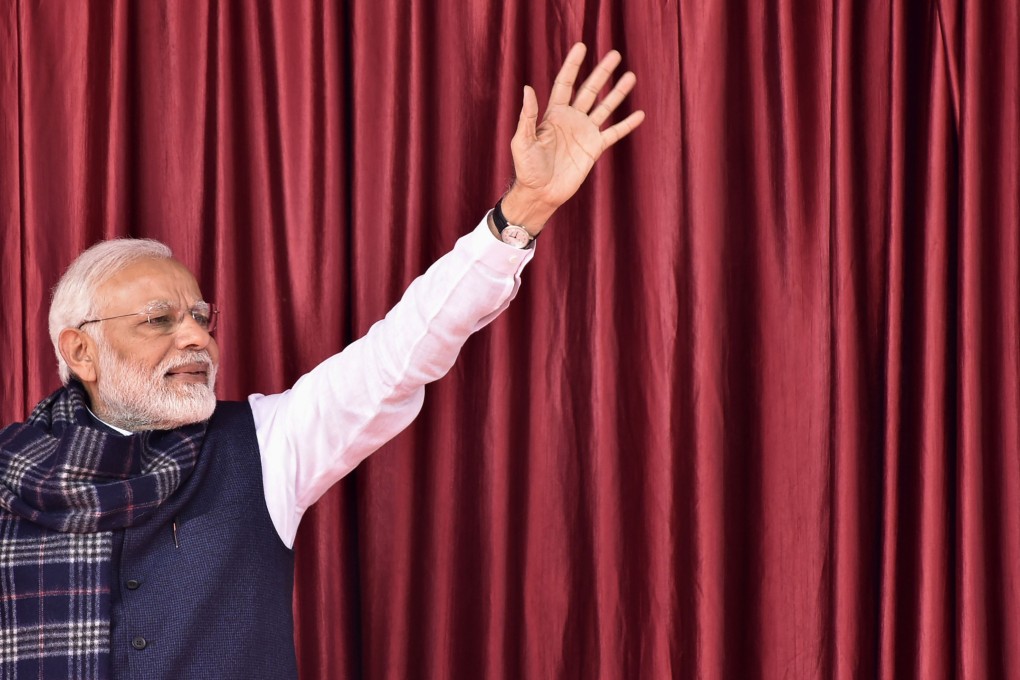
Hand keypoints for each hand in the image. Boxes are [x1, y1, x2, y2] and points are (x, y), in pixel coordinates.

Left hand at [501, 43, 644, 233]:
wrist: (540, 193)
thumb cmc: (526, 168)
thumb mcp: (522, 141)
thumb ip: (527, 116)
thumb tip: (528, 88)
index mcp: (553, 114)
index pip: (565, 83)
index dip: (573, 65)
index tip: (582, 46)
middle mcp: (571, 119)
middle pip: (589, 90)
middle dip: (601, 73)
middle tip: (615, 54)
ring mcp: (584, 133)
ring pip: (604, 107)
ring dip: (617, 93)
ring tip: (630, 76)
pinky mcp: (594, 149)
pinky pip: (614, 133)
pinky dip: (626, 124)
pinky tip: (640, 114)